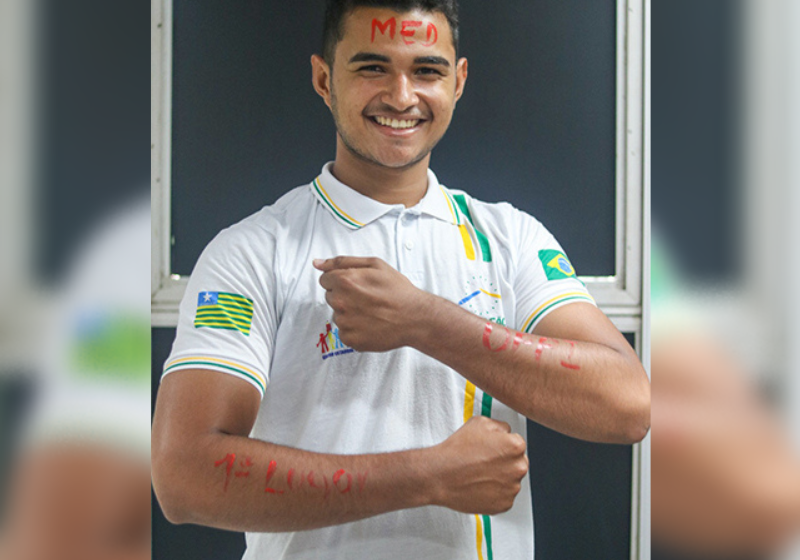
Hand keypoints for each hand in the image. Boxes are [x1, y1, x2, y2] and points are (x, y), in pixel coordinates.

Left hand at [314, 256, 431, 351]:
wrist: (415, 318)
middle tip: (367, 298)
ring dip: (350, 314)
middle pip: (330, 297)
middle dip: (344, 296)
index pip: (325, 280)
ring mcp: (344, 322)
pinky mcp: (350, 339)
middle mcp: (340, 302)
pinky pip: (344, 332)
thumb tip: (317, 263)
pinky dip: (355, 329)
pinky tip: (370, 324)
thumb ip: (341, 262)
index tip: (357, 285)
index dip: (341, 281)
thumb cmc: (398, 291)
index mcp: (344, 280)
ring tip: (371, 312)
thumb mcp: (374, 265)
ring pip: (338, 315)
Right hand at [429, 416, 528, 514]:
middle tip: (485, 461)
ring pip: (511, 480)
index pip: (518, 444)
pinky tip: (480, 485)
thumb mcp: (480, 422)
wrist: (440, 476)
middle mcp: (518, 468)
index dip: (503, 445)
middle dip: (505, 462)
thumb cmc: (457, 451)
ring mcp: (512, 488)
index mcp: (515, 446)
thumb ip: (500, 426)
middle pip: (517, 462)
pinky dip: (495, 493)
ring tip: (479, 474)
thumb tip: (506, 432)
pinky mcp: (504, 504)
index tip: (492, 448)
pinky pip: (504, 496)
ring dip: (500, 478)